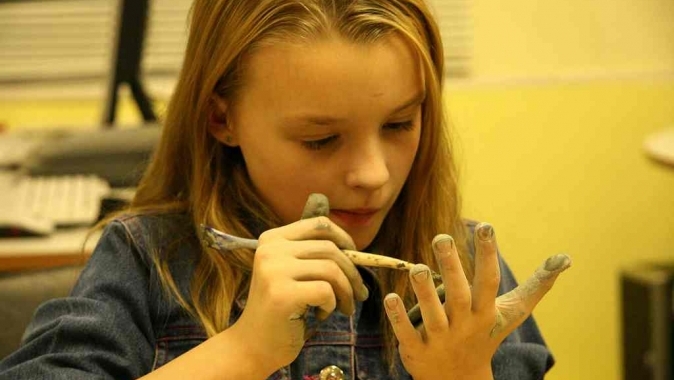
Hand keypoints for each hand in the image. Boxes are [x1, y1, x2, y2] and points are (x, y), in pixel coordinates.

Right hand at [227, 195, 369, 374]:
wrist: (253, 345)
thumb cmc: (281, 309)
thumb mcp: (292, 272)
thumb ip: (313, 254)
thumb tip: (354, 247)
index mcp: (272, 239)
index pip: (319, 224)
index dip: (344, 239)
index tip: (354, 257)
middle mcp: (270, 250)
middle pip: (329, 248)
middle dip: (352, 273)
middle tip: (360, 294)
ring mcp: (273, 271)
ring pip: (331, 269)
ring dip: (346, 291)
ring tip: (344, 307)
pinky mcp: (282, 294)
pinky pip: (326, 291)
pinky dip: (332, 305)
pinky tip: (321, 314)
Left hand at [383, 223, 570, 379]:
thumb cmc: (484, 335)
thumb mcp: (511, 313)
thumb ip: (536, 287)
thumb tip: (565, 259)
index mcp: (484, 312)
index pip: (489, 281)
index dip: (487, 255)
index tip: (486, 227)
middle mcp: (464, 324)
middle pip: (459, 295)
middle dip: (452, 267)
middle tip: (442, 237)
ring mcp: (440, 339)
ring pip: (432, 315)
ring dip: (424, 291)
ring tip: (418, 267)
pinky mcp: (417, 351)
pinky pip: (407, 333)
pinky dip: (399, 317)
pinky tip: (390, 297)